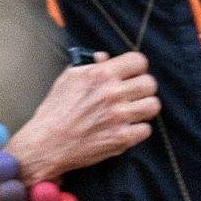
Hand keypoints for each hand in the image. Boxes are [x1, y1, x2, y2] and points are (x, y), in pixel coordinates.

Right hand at [8, 50, 159, 180]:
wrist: (47, 143)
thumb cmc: (55, 110)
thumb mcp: (69, 78)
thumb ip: (90, 65)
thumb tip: (105, 57)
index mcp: (100, 75)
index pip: (138, 61)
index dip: (138, 67)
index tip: (133, 74)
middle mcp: (112, 93)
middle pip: (150, 83)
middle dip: (144, 88)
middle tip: (135, 95)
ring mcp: (119, 117)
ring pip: (153, 106)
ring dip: (145, 108)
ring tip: (134, 111)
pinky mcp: (122, 138)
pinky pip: (146, 129)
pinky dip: (138, 130)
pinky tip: (127, 129)